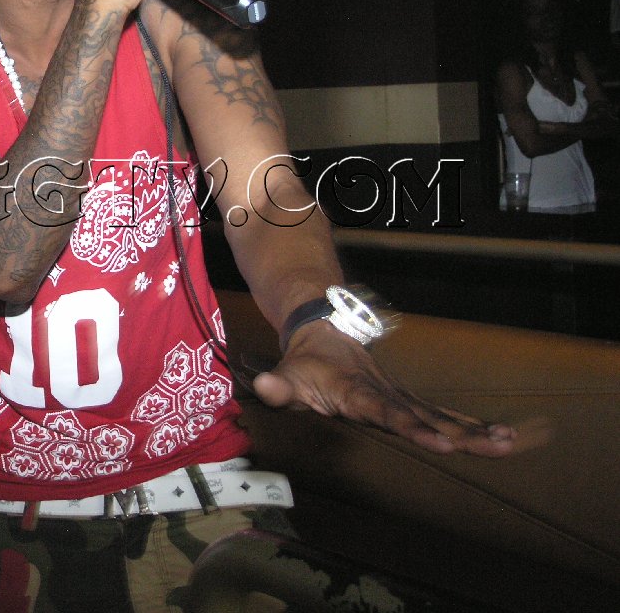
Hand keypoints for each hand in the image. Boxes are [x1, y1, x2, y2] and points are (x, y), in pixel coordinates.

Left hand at [252, 322, 518, 457]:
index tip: (443, 444)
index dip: (414, 428)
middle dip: (463, 432)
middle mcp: (387, 395)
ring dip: (477, 430)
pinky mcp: (409, 402)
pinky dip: (472, 426)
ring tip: (512, 443)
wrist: (323, 331)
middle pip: (428, 416)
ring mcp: (401, 397)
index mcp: (358, 393)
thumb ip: (277, 386)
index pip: (388, 413)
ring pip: (443, 415)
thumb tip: (265, 385)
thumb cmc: (304, 363)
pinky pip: (444, 415)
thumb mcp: (286, 375)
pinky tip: (504, 437)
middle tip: (499, 446)